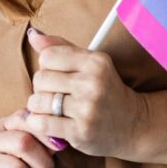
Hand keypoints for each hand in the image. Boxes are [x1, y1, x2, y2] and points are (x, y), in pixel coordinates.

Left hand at [23, 28, 147, 157]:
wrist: (133, 124)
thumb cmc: (105, 90)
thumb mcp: (90, 63)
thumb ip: (61, 47)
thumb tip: (33, 35)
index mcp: (95, 62)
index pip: (47, 56)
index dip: (46, 67)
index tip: (57, 76)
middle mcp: (93, 83)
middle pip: (40, 78)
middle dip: (41, 88)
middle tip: (54, 95)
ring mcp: (87, 109)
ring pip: (37, 101)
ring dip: (38, 107)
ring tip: (50, 109)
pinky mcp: (80, 132)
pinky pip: (41, 123)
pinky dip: (37, 123)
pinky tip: (48, 122)